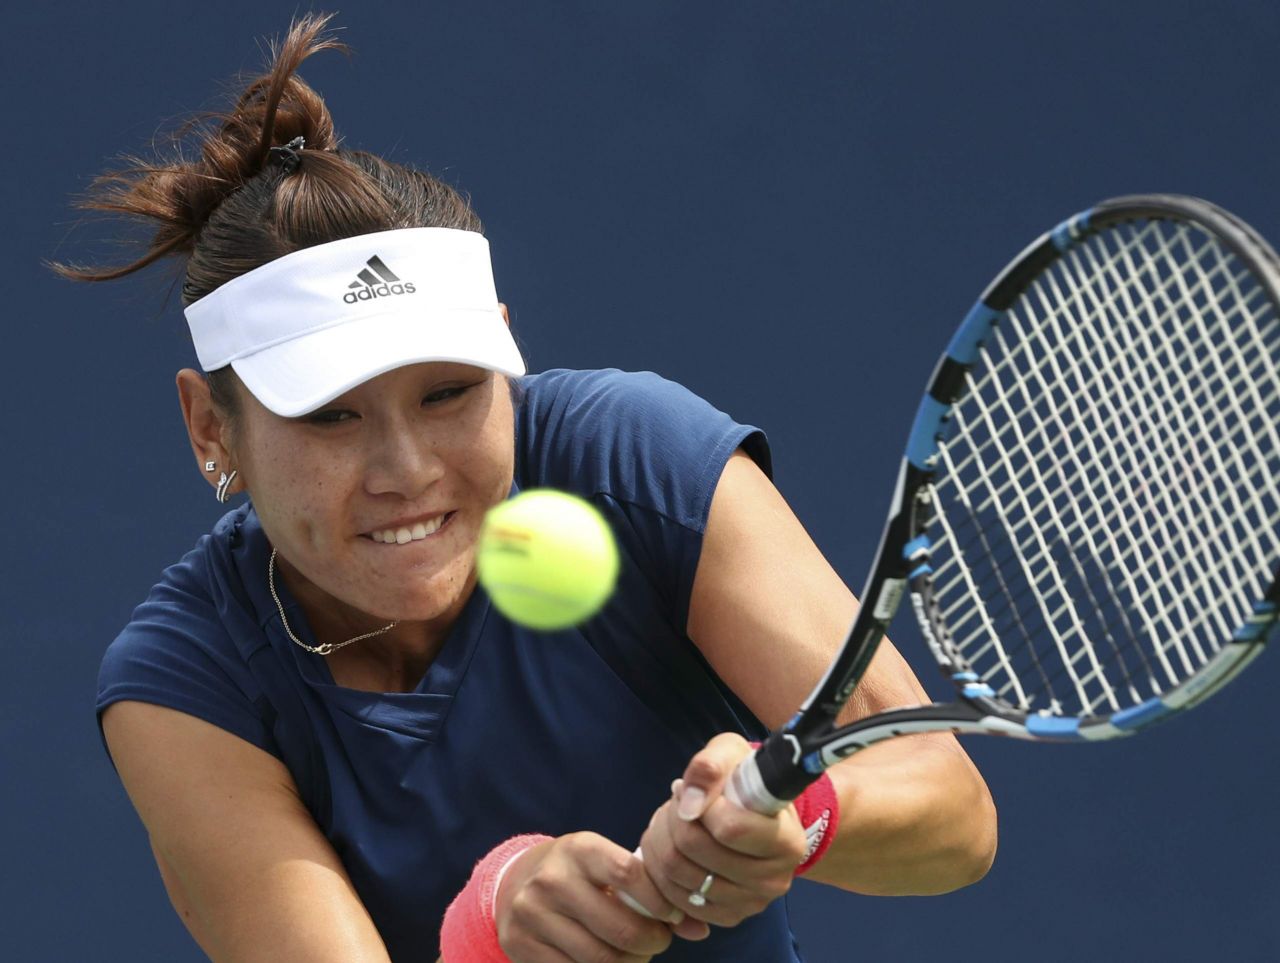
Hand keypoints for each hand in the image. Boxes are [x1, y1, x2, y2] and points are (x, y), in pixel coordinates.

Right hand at [494, 832, 693, 961]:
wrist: (517, 881)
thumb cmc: (580, 872)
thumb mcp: (609, 865)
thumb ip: (652, 891)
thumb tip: (699, 929)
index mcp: (580, 849)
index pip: (629, 875)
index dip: (660, 903)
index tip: (673, 915)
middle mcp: (552, 879)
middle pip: (619, 929)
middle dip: (651, 942)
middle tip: (658, 940)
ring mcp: (532, 913)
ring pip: (600, 958)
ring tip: (637, 952)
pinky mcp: (520, 944)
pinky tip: (609, 961)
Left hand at [638, 734, 807, 927]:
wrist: (756, 814)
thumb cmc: (745, 780)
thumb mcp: (731, 753)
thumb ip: (710, 767)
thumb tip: (687, 803)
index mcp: (787, 841)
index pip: (729, 829)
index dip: (701, 805)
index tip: (694, 790)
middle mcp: (774, 880)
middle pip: (694, 852)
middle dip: (672, 819)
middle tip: (676, 803)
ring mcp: (750, 904)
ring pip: (676, 876)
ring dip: (660, 841)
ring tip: (671, 822)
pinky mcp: (727, 918)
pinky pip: (673, 900)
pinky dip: (659, 871)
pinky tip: (669, 848)